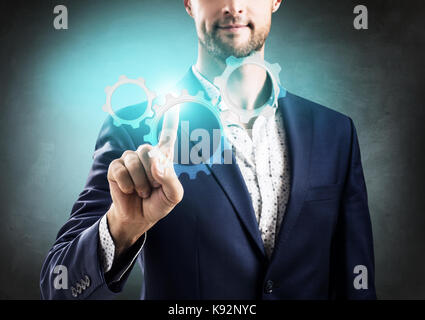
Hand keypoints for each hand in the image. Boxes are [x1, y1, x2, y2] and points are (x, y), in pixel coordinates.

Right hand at [106, 108, 182, 255]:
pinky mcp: (115, 167)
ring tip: (141, 192)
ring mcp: (129, 159)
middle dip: (152, 175)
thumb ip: (170, 179)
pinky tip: (128, 190)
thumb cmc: (159, 203)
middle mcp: (146, 154)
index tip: (172, 97)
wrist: (140, 217)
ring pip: (134, 162)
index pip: (167, 135)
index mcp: (164, 157)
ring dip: (140, 183)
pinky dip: (127, 185)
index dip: (169, 118)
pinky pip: (120, 170)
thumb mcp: (174, 195)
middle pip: (149, 150)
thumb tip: (155, 163)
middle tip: (152, 188)